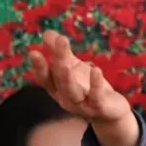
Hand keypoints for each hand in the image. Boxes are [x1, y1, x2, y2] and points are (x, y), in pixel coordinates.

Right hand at [29, 30, 138, 145]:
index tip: (34, 52)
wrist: (111, 112)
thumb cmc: (88, 88)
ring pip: (72, 92)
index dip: (39, 67)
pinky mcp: (99, 108)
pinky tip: (95, 69)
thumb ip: (61, 53)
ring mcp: (82, 105)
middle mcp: (67, 98)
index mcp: (58, 89)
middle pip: (60, 81)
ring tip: (65, 64)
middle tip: (59, 42)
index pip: (45, 78)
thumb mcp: (75, 69)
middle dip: (58, 62)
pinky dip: (95, 84)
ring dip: (68, 78)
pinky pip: (96, 97)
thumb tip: (47, 33)